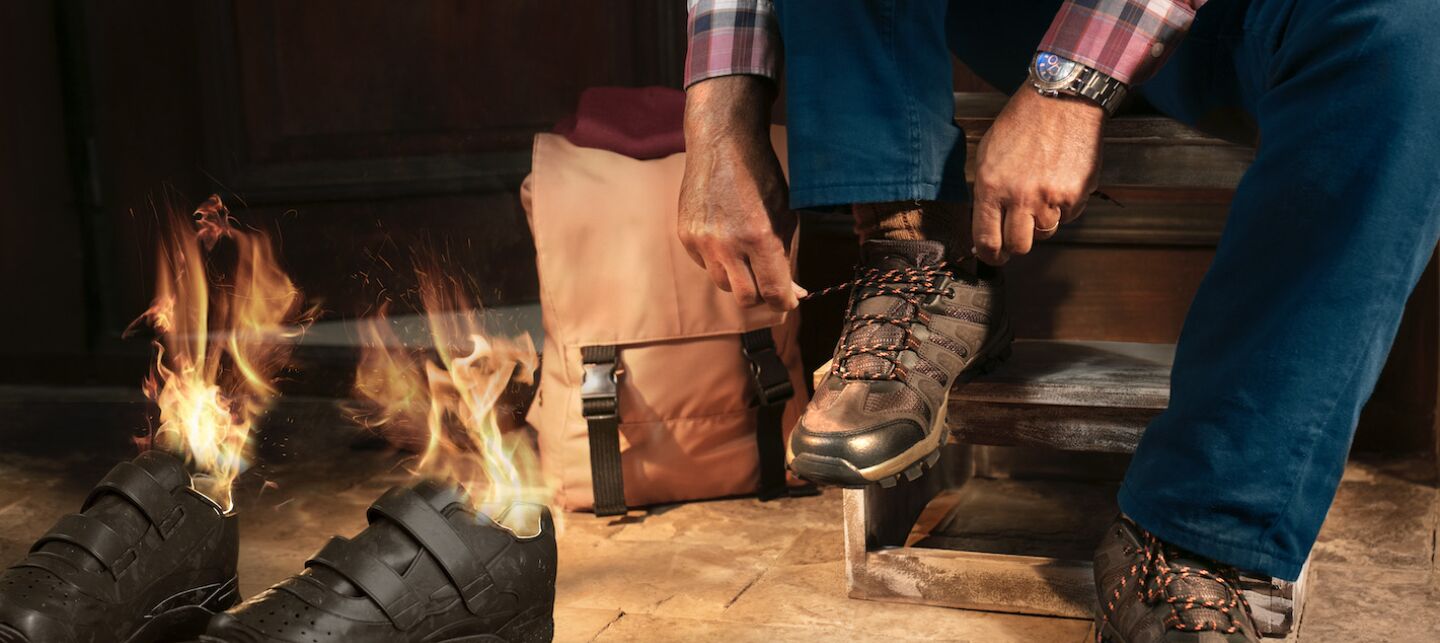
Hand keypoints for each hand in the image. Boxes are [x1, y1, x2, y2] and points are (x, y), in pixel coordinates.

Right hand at [678, 76, 801, 311]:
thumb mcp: (785, 214)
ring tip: (747, 253)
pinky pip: (705, 265)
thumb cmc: (761, 176)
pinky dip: (720, 260)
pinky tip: (726, 236)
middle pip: (746, 298)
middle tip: (770, 282)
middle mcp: (726, 244)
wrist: (722, 143)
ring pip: (723, 284)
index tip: (790, 299)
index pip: (773, 292)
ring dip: (739, 278)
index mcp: (759, 237)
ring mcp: (701, 241)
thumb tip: (793, 292)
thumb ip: (786, 255)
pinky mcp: (685, 236)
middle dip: (762, 295)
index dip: (786, 302)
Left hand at [972, 89, 1104, 264]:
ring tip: (1042, 192)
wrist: (1062, 99)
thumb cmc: (1023, 122)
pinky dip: (1064, 206)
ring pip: (1045, 233)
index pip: (986, 240)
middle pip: (1018, 247)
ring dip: (1043, 221)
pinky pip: (1068, 216)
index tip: (994, 257)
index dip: (990, 256)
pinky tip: (1060, 180)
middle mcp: (1019, 197)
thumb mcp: (988, 153)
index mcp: (991, 187)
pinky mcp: (1075, 194)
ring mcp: (1049, 198)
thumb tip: (984, 225)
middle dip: (1017, 245)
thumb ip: (986, 192)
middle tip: (1019, 233)